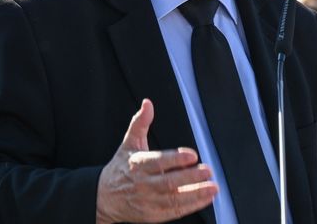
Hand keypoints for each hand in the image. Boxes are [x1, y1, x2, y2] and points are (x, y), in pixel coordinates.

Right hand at [95, 99, 217, 223]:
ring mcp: (148, 202)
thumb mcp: (128, 143)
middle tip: (208, 170)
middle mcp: (143, 184)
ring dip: (195, 194)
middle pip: (168, 182)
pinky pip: (175, 211)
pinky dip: (192, 206)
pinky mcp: (153, 215)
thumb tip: (147, 103)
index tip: (192, 155)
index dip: (175, 159)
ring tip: (213, 187)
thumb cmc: (121, 168)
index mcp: (138, 164)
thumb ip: (140, 123)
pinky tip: (206, 199)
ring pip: (174, 199)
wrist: (104, 198)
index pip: (158, 162)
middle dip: (190, 177)